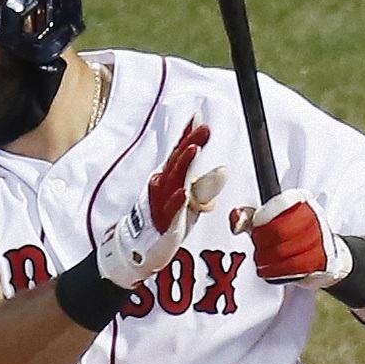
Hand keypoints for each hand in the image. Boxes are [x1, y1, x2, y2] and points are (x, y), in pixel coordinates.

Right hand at [93, 121, 222, 286]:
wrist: (140, 246)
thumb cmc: (167, 217)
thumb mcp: (191, 199)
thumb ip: (206, 184)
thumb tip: (224, 169)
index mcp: (169, 177)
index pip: (179, 152)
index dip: (188, 134)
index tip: (198, 117)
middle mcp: (162, 185)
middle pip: (178, 162)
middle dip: (190, 143)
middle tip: (204, 128)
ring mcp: (161, 203)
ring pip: (173, 181)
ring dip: (184, 164)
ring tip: (194, 149)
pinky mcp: (163, 223)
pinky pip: (170, 211)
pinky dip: (176, 201)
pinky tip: (184, 193)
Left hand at [233, 187, 348, 286]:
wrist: (321, 251)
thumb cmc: (290, 232)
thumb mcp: (267, 219)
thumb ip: (249, 216)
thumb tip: (237, 221)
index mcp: (301, 199)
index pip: (281, 203)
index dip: (263, 218)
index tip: (256, 228)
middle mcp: (314, 215)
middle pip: (280, 230)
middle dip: (263, 242)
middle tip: (259, 246)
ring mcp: (320, 237)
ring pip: (286, 251)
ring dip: (268, 259)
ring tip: (264, 260)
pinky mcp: (321, 258)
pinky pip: (295, 267)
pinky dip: (278, 271)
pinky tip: (273, 269)